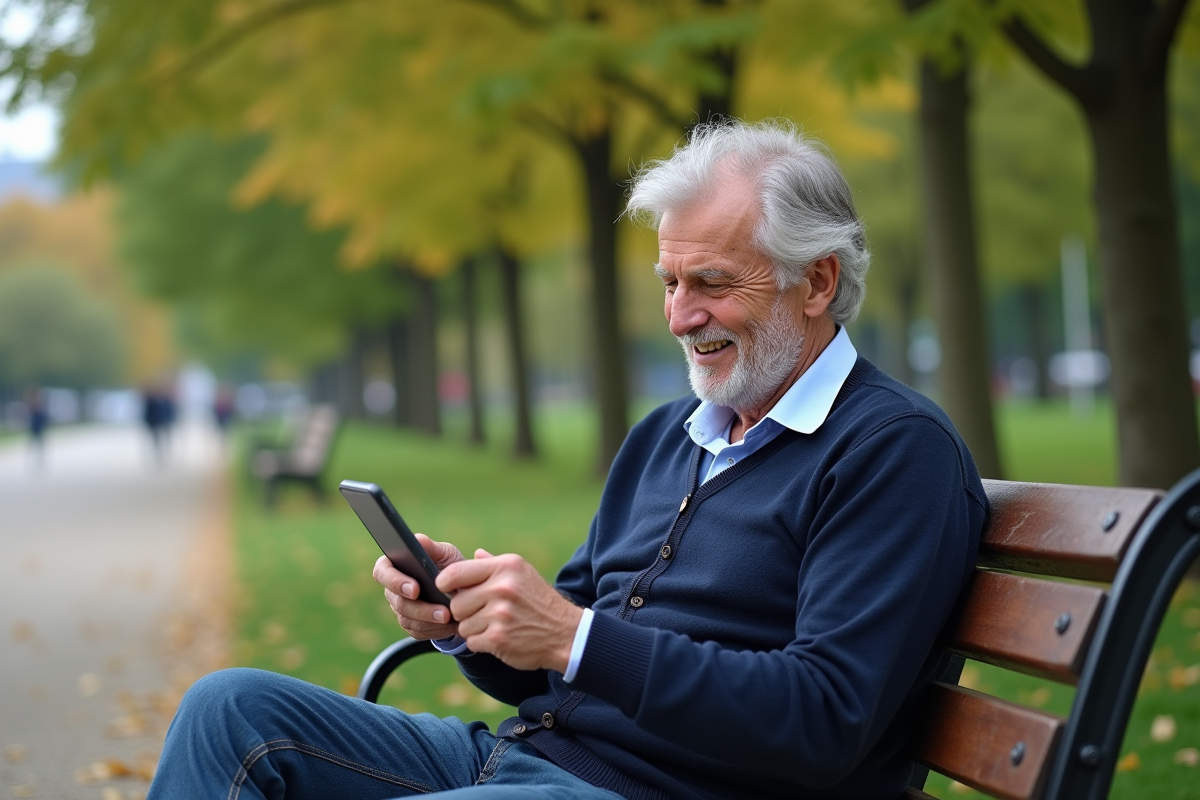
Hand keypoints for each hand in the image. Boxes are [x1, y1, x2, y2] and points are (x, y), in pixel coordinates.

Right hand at [373, 534, 463, 640]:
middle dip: (422, 609)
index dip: (395, 581)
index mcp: (395, 566)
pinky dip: (436, 629)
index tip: (416, 589)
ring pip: (408, 620)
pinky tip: (451, 626)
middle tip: (443, 612)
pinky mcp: (410, 626)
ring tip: (451, 619)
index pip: (382, 572)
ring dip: (431, 621)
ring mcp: (400, 609)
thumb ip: (432, 548)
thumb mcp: (445, 554)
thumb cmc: (451, 567)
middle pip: (398, 602)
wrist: (463, 592)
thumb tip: (418, 540)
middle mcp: (393, 590)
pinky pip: (418, 632)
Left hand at [437, 550, 582, 672]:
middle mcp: (502, 588)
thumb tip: (475, 554)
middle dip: (465, 611)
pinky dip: (482, 643)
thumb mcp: (523, 574)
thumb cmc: (540, 602)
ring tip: (496, 625)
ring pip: (463, 625)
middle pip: (456, 603)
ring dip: (474, 629)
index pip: (456, 572)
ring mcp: (500, 614)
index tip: (446, 588)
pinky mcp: (498, 638)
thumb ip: (494, 565)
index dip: (444, 582)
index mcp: (506, 567)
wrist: (566, 633)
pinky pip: (471, 642)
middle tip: (483, 612)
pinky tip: (500, 637)